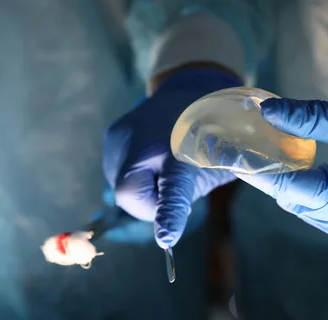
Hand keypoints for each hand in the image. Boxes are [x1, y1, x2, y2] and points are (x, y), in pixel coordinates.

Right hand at [103, 68, 241, 247]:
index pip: (172, 187)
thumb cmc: (209, 134)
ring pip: (121, 186)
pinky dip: (133, 174)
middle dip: (149, 203)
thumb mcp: (214, 164)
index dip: (168, 214)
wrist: (192, 89)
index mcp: (180, 150)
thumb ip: (187, 196)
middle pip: (130, 195)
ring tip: (162, 165)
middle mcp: (144, 141)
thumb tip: (165, 235)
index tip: (166, 239)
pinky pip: (117, 171)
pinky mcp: (112, 135)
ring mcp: (121, 137)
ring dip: (140, 188)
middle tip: (173, 188)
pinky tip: (150, 158)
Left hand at [249, 97, 327, 241]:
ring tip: (264, 151)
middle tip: (244, 146)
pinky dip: (298, 184)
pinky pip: (313, 204)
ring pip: (298, 203)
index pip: (288, 189)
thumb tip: (265, 110)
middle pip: (290, 199)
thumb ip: (306, 117)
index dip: (256, 170)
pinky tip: (288, 164)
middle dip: (267, 172)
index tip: (229, 154)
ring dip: (282, 179)